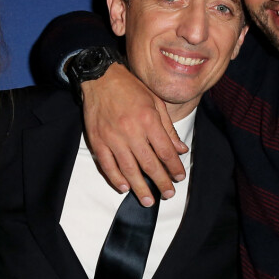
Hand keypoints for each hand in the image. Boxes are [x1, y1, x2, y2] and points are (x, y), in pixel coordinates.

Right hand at [82, 62, 188, 205]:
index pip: (165, 151)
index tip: (179, 177)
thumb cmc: (130, 88)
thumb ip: (168, 128)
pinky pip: (107, 165)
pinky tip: (124, 187)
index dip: (174, 167)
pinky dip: (115, 178)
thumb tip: (181, 149)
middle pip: (149, 164)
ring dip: (140, 187)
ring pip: (128, 169)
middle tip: (168, 194)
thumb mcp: (155, 102)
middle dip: (161, 182)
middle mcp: (131, 131)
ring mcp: (113, 137)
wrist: (100, 78)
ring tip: (148, 200)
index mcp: (148, 119)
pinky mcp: (97, 140)